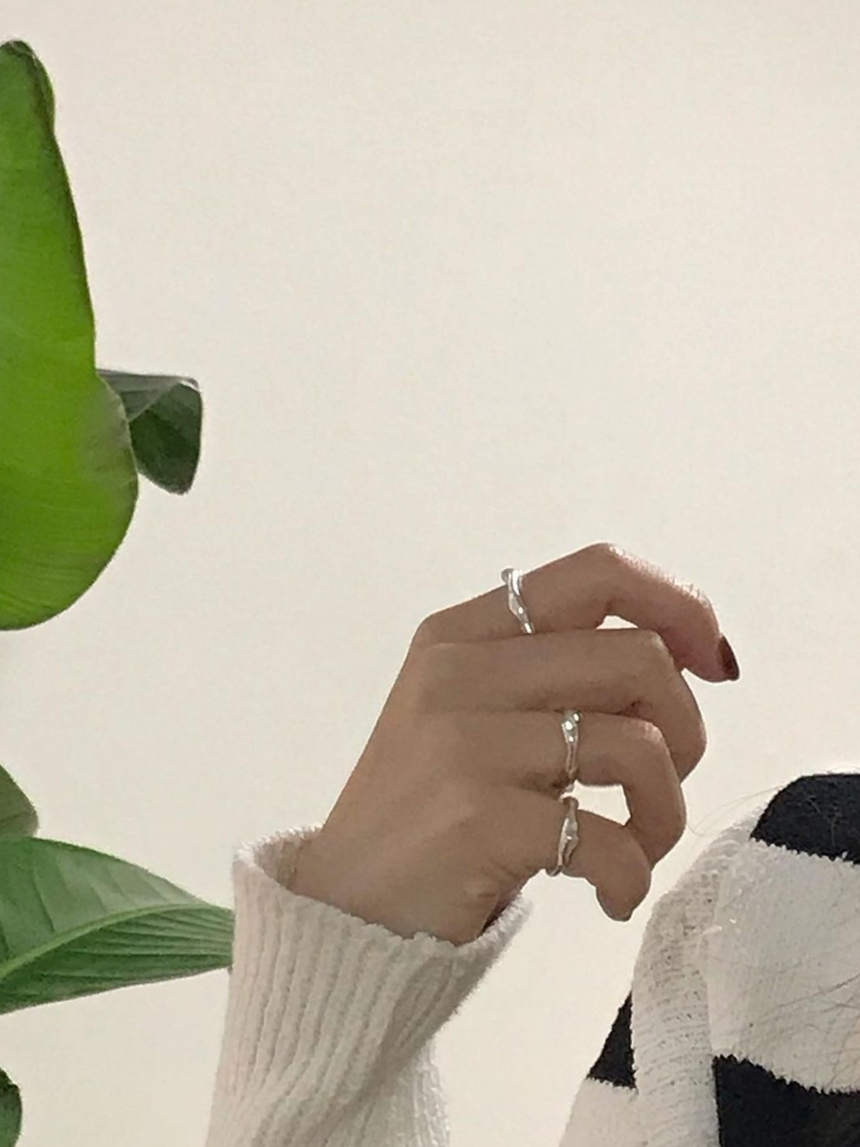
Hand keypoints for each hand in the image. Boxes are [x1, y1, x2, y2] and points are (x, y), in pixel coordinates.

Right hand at [288, 543, 738, 944]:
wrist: (345, 903)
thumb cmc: (429, 805)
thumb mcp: (470, 708)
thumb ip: (551, 669)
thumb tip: (685, 654)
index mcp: (463, 632)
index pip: (600, 572)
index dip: (679, 605)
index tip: (712, 661)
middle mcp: (462, 671)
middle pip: (640, 658)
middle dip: (688, 729)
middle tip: (662, 783)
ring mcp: (466, 742)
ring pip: (641, 746)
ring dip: (666, 813)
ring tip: (638, 846)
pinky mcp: (478, 818)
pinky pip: (609, 838)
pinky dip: (632, 877)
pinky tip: (611, 895)